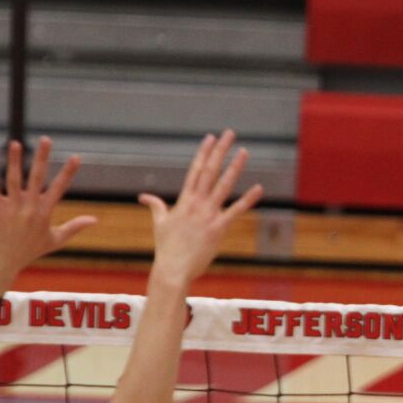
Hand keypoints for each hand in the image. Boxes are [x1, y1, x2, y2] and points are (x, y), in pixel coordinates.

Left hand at [0, 138, 94, 294]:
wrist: (2, 264)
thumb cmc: (29, 252)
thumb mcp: (56, 240)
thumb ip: (75, 227)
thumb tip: (95, 220)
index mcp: (45, 213)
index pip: (60, 188)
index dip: (68, 172)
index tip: (76, 157)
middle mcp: (30, 208)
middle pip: (37, 178)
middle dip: (42, 158)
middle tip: (46, 139)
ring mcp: (12, 208)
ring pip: (14, 179)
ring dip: (14, 160)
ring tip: (15, 143)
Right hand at [139, 131, 263, 287]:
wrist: (172, 269)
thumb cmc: (167, 248)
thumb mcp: (160, 223)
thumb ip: (155, 206)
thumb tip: (144, 196)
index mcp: (183, 201)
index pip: (195, 171)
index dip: (203, 153)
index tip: (210, 138)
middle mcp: (196, 204)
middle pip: (209, 171)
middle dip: (219, 151)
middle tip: (229, 133)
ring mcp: (207, 215)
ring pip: (222, 186)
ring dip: (234, 167)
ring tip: (244, 151)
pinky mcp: (218, 228)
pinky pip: (235, 211)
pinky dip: (248, 200)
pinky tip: (259, 188)